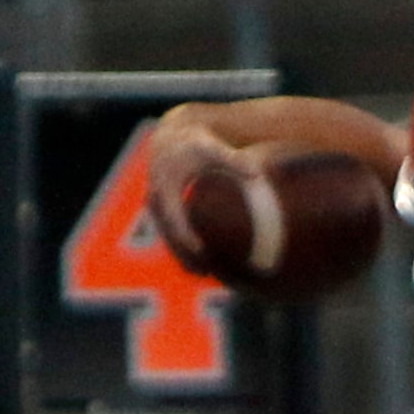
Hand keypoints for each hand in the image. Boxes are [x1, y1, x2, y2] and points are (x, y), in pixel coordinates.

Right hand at [145, 114, 265, 264]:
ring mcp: (156, 208)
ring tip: (203, 274)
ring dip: (182, 257)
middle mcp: (156, 200)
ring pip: (168, 238)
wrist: (173, 139)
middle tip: (204, 271)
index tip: (202, 251)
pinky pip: (170, 235)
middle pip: (168, 235)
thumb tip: (258, 174)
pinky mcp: (161, 212)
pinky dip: (182, 250)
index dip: (186, 236)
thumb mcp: (212, 149)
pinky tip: (200, 264)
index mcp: (166, 187)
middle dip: (183, 254)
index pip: (174, 218)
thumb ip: (233, 161)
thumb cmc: (196, 144)